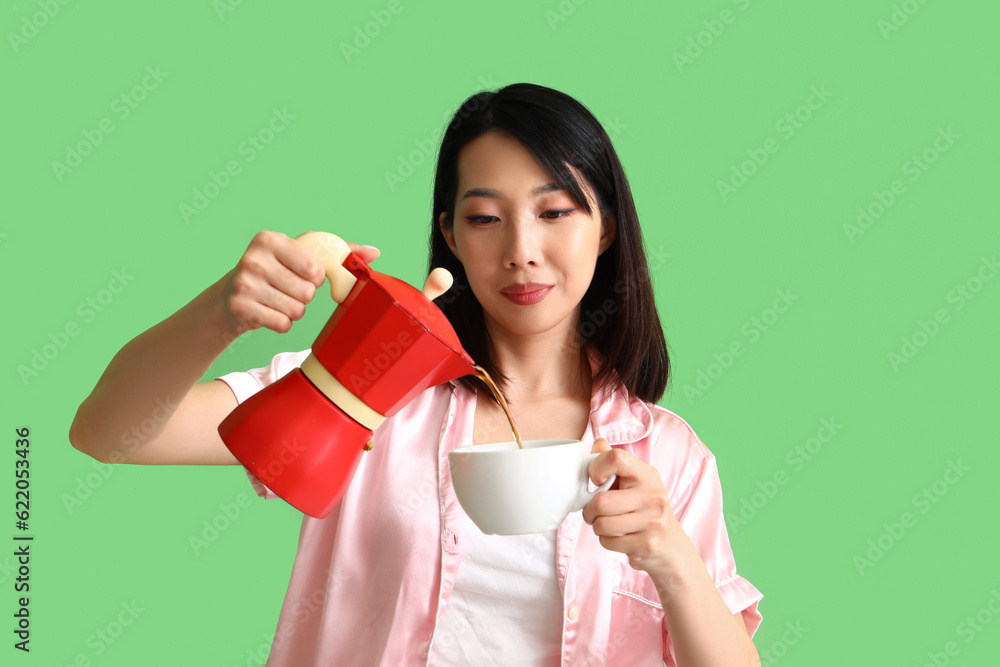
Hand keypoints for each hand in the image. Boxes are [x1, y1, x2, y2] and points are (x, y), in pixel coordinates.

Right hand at [223, 230, 379, 335]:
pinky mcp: (240, 308)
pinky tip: (268, 312)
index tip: (301, 273)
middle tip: (286, 289)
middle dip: (303, 296)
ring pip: (297, 310)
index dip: (315, 277)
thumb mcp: (301, 255)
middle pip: (307, 292)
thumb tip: (374, 252)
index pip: (315, 268)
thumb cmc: (275, 272)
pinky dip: (281, 323)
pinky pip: (283, 324)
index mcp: (270, 239)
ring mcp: (244, 284)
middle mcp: (254, 259)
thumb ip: (340, 252)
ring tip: (277, 300)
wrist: (230, 297)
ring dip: (293, 310)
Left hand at [582, 438, 679, 576]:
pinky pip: (608, 542)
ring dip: (598, 527)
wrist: (671, 545)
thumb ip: (614, 462)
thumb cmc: (645, 509)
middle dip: (590, 511)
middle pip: (601, 501)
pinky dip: (607, 542)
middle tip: (595, 512)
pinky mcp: (647, 544)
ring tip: (610, 525)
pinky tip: (621, 537)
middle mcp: (653, 496)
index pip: (616, 458)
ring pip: (602, 524)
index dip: (596, 467)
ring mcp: (652, 521)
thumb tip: (598, 444)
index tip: (595, 480)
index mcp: (647, 475)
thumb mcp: (635, 482)